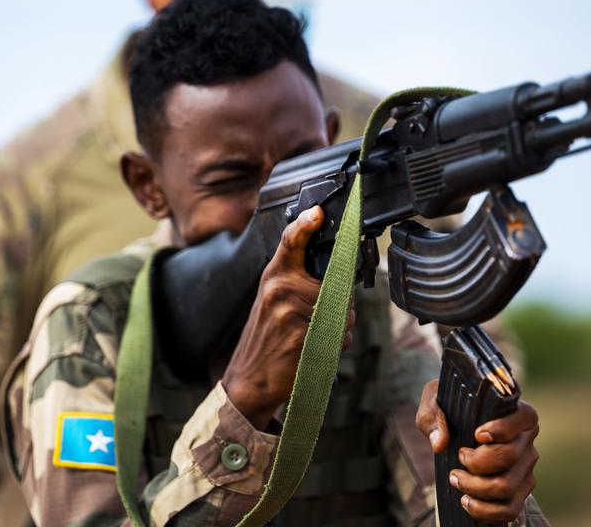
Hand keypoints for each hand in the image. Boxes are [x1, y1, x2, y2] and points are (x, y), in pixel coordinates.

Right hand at [223, 206, 354, 428]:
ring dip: (339, 329)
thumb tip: (341, 280)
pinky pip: (337, 335)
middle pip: (335, 285)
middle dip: (340, 305)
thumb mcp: (273, 301)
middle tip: (320, 322)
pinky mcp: (301, 335)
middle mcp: (279, 288)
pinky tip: (315, 353)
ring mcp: (289, 311)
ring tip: (313, 340)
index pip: (290, 242)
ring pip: (341, 312)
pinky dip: (336, 347)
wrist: (249, 379)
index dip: (305, 224)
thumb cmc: (268, 339)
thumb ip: (298, 283)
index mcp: (273, 276)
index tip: (318, 212)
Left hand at [415, 379, 538, 522]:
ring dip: (475, 487)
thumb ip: (434, 416)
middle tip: (458, 457)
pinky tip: (466, 501)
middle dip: (477, 462)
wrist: (456, 431)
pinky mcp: (519, 491)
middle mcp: (527, 440)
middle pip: (510, 456)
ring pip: (507, 486)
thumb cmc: (451, 411)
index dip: (503, 428)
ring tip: (455, 479)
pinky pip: (510, 510)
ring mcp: (526, 468)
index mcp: (517, 413)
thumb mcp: (436, 403)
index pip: (524, 418)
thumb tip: (439, 443)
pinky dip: (485, 511)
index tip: (477, 435)